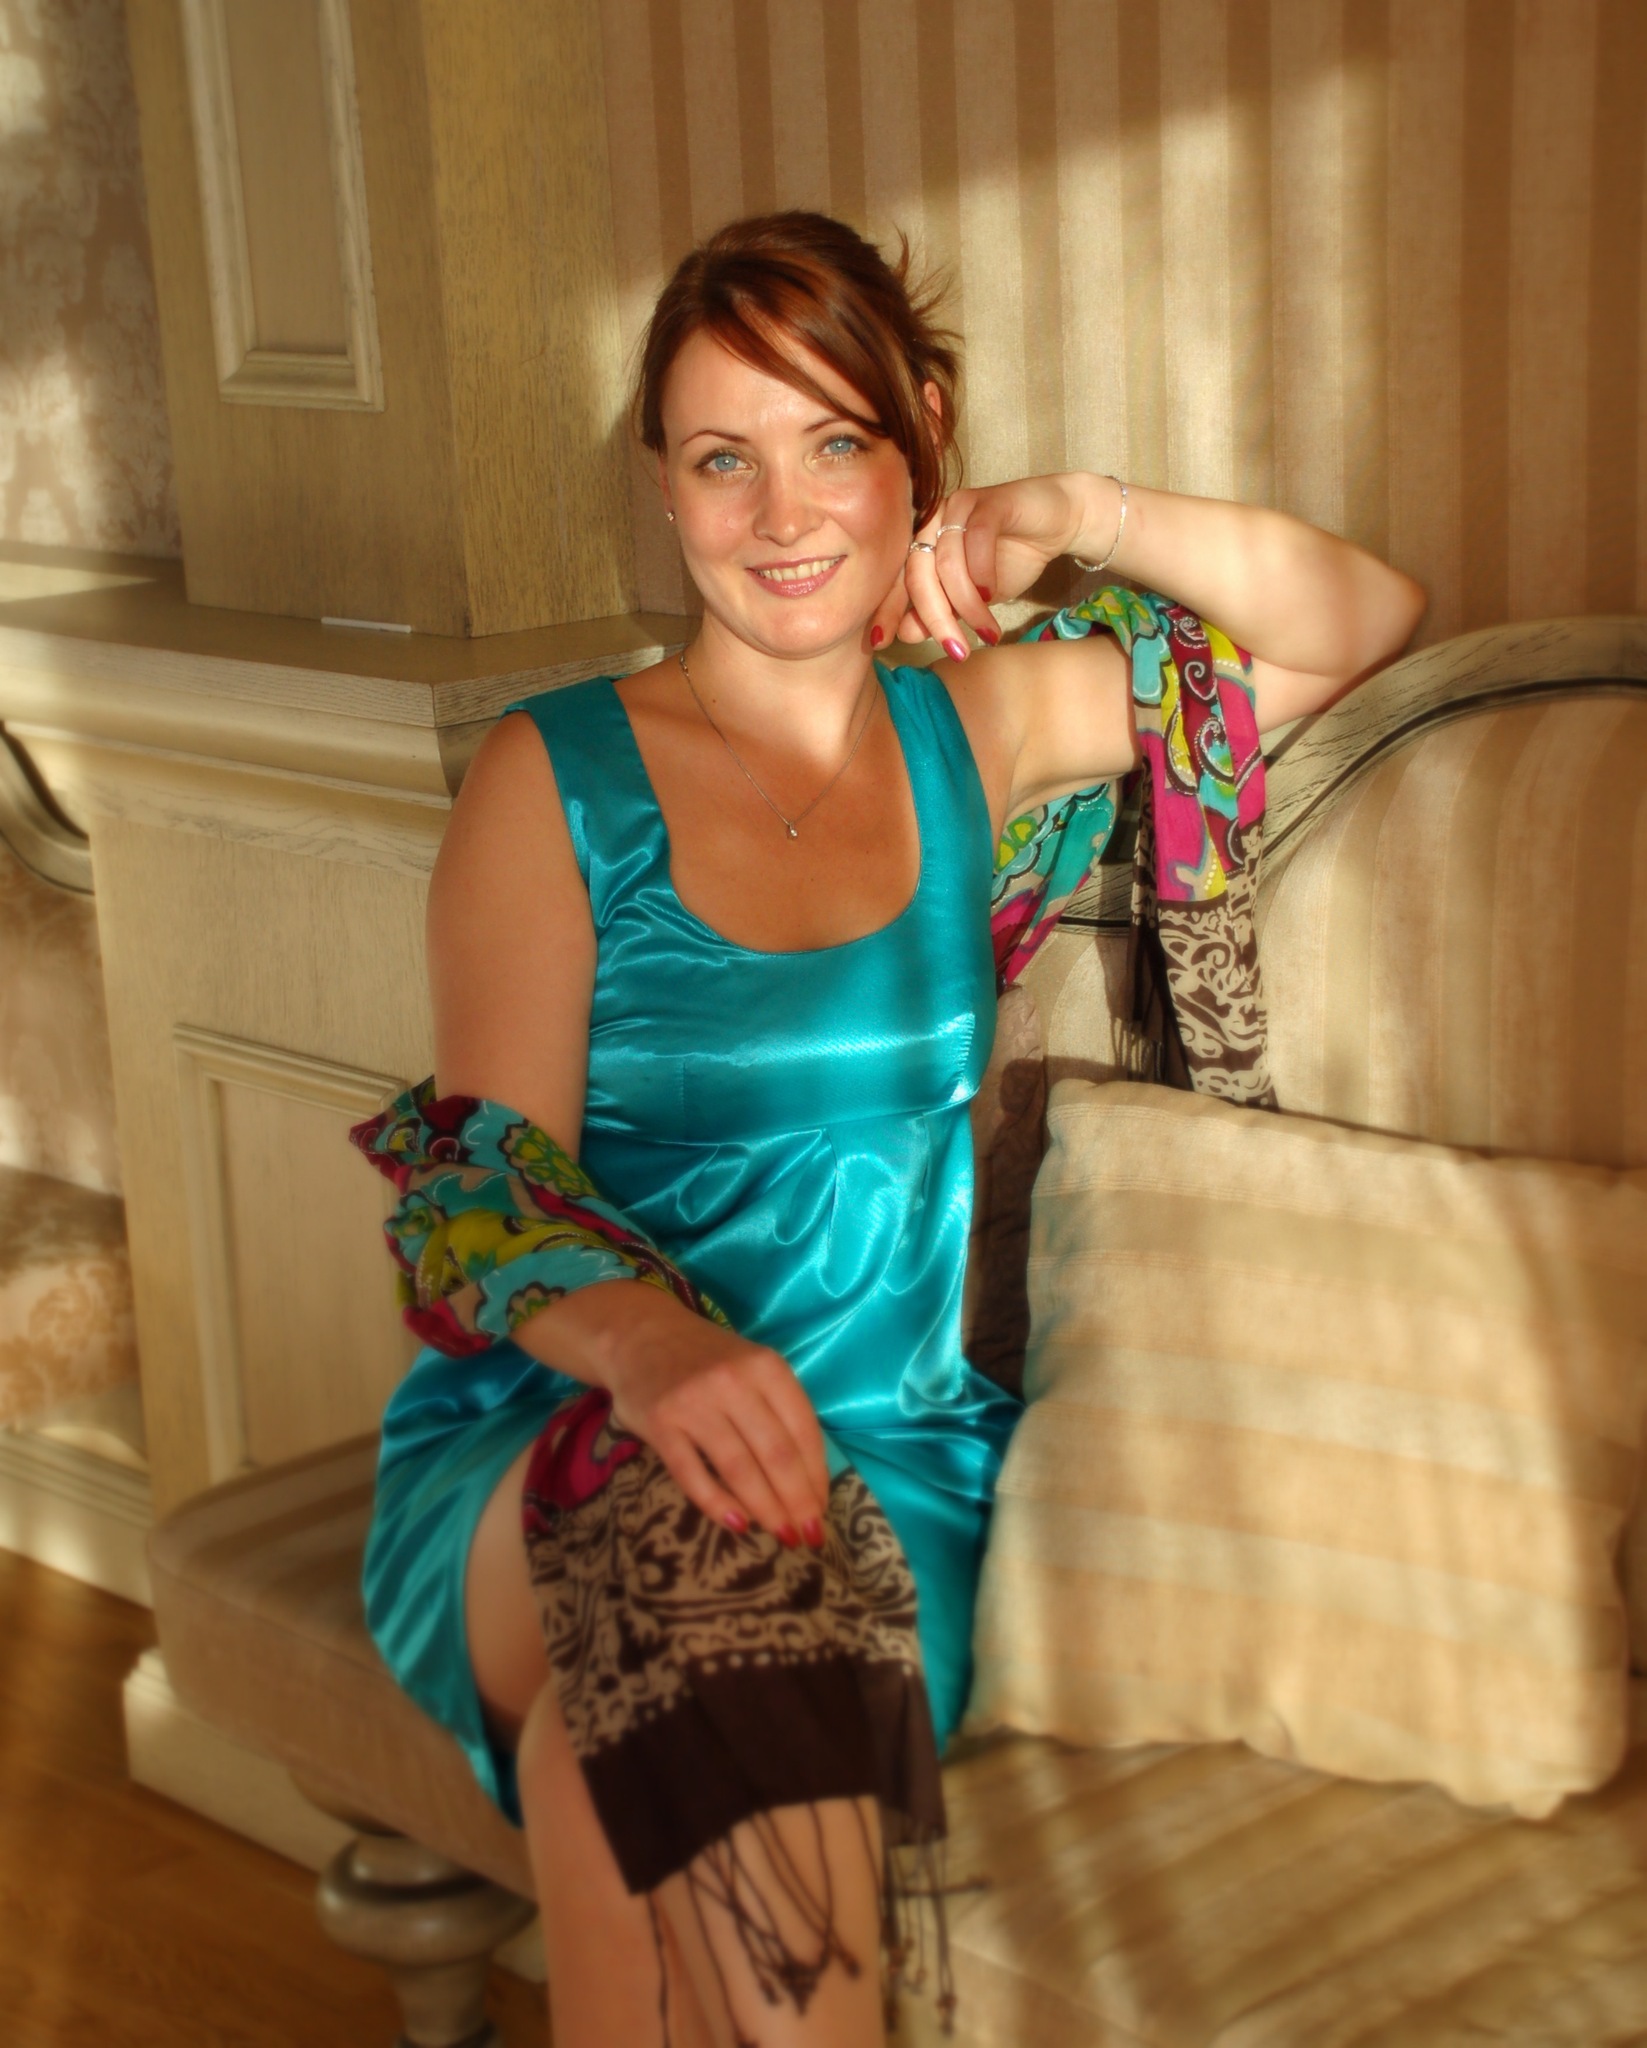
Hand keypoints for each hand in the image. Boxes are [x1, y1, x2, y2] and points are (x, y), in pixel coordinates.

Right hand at [602, 1287, 830, 1546]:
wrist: (639, 1333)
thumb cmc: (707, 1358)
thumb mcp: (752, 1366)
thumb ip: (778, 1409)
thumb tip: (809, 1477)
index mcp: (766, 1367)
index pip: (803, 1430)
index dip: (817, 1476)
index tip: (823, 1510)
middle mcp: (733, 1382)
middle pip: (776, 1454)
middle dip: (798, 1502)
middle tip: (810, 1536)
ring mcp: (694, 1403)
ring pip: (739, 1469)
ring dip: (766, 1509)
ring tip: (782, 1535)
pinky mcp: (660, 1423)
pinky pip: (693, 1475)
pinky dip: (718, 1504)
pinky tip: (738, 1525)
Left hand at [871, 471, 1102, 658]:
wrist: (1057, 523)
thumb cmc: (1011, 558)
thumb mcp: (972, 597)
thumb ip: (941, 611)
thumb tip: (905, 634)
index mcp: (921, 542)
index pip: (895, 578)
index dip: (886, 610)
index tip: (880, 643)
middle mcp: (932, 521)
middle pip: (918, 573)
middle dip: (934, 617)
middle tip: (956, 650)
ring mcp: (959, 507)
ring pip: (948, 561)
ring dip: (967, 604)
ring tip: (986, 630)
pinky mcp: (990, 501)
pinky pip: (977, 538)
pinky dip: (982, 571)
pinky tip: (991, 593)